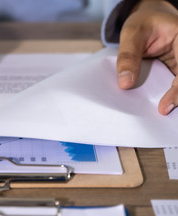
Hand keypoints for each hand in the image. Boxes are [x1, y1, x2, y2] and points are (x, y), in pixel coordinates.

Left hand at [117, 0, 177, 114]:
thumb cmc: (141, 23)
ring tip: (158, 113)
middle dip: (177, 98)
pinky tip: (156, 106)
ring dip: (172, 98)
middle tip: (162, 114)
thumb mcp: (131, 34)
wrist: (145, 20)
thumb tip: (125, 84)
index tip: (164, 108)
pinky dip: (165, 95)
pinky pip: (173, 85)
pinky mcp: (175, 70)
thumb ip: (128, 56)